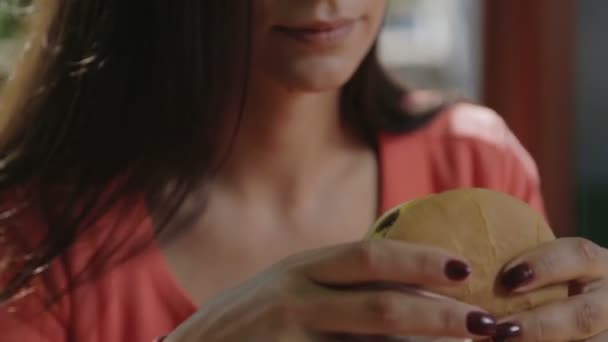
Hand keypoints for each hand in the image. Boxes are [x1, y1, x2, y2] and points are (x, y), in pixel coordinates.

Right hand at [165, 240, 497, 340]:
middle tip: (486, 321)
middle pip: (380, 304)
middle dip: (439, 314)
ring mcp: (286, 338)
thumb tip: (397, 274)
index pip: (368, 257)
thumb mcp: (283, 287)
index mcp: (299, 269)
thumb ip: (330, 281)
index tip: (464, 269)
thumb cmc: (246, 323)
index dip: (419, 261)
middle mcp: (292, 299)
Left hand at [494, 237, 607, 340]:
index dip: (544, 266)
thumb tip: (457, 262)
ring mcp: (607, 332)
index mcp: (596, 265)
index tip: (507, 279)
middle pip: (583, 315)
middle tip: (497, 329)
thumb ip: (512, 266)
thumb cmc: (540, 282)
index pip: (579, 255)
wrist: (568, 305)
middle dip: (538, 325)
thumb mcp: (537, 269)